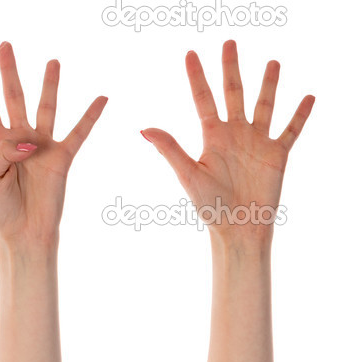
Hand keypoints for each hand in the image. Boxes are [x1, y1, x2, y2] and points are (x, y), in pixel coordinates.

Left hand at [0, 42, 107, 245]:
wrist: (23, 232)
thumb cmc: (0, 208)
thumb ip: (1, 153)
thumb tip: (28, 141)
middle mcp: (19, 139)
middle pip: (13, 96)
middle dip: (8, 71)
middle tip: (5, 44)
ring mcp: (42, 146)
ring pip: (46, 107)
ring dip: (49, 84)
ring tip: (52, 61)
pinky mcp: (62, 158)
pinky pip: (78, 132)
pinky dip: (90, 115)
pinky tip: (101, 97)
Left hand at [141, 40, 314, 244]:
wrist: (238, 228)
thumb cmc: (209, 206)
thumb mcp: (188, 174)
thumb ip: (170, 148)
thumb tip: (144, 128)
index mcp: (211, 136)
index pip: (203, 98)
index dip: (196, 76)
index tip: (190, 53)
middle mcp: (234, 134)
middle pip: (233, 93)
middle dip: (231, 68)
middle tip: (228, 43)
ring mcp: (257, 142)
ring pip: (264, 105)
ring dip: (268, 84)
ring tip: (271, 61)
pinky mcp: (278, 154)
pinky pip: (291, 130)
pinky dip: (300, 114)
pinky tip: (307, 96)